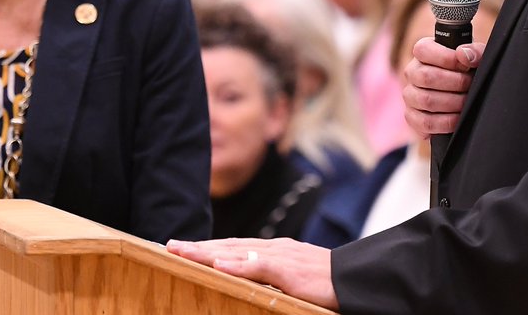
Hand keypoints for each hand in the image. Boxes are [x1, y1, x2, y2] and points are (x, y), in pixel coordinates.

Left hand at [166, 237, 338, 310]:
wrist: (358, 279)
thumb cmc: (328, 282)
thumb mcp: (295, 278)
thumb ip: (272, 278)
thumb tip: (247, 282)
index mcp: (274, 251)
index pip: (233, 247)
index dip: (207, 247)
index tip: (181, 248)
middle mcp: (274, 249)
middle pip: (229, 245)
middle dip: (198, 246)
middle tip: (169, 246)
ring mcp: (282, 258)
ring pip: (238, 252)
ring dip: (208, 251)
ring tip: (182, 251)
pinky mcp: (292, 272)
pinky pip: (261, 267)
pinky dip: (239, 264)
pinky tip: (220, 263)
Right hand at [402, 37, 484, 138]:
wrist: (463, 95)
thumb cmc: (467, 71)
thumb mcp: (475, 57)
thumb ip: (475, 51)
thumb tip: (464, 55)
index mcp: (423, 52)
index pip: (423, 50)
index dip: (447, 58)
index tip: (465, 66)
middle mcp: (412, 72)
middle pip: (426, 77)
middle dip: (455, 83)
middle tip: (470, 85)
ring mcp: (410, 95)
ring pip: (426, 100)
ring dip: (453, 103)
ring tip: (466, 101)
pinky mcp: (412, 117)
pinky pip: (425, 122)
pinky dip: (446, 122)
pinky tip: (458, 117)